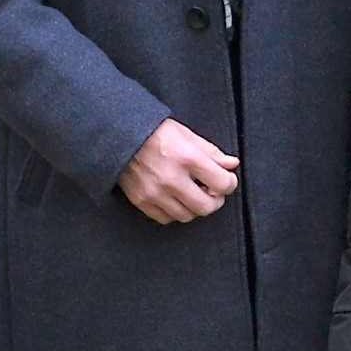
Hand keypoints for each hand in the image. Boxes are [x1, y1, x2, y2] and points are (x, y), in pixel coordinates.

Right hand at [119, 118, 239, 223]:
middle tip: (212, 192)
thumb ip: (212, 153)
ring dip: (194, 207)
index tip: (226, 180)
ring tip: (192, 193)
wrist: (119, 135)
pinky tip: (175, 198)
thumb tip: (232, 165)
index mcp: (187, 157)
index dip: (230, 183)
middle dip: (215, 201)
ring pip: (187, 216)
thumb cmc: (154, 132)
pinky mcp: (141, 200)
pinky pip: (166, 218)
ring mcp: (155, 192)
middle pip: (206, 207)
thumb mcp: (187, 135)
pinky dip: (174, 212)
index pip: (222, 183)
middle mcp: (171, 178)